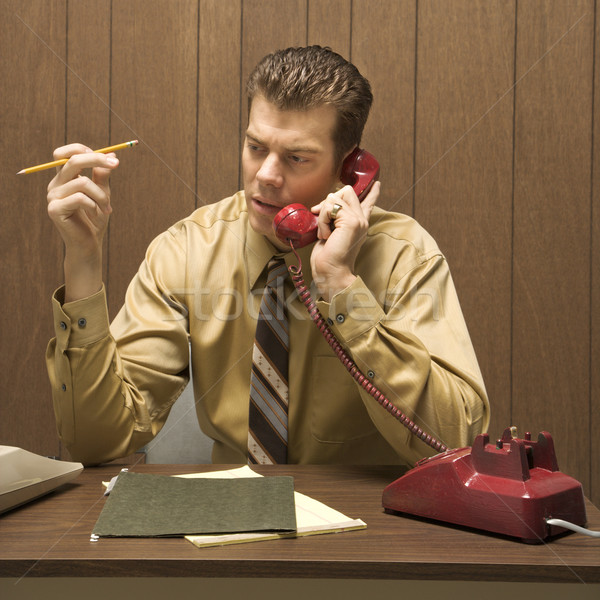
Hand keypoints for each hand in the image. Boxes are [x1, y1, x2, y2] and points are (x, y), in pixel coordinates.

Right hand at [46, 144, 118, 300]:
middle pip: (72, 161)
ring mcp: (52, 197)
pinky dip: (94, 206)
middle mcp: (55, 185)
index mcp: (64, 179)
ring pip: (82, 183)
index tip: (108, 157)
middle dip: (96, 160)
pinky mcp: (54, 210)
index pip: (66, 154)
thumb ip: (103, 176)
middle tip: (116, 164)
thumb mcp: (102, 193)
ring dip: (101, 195)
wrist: (89, 245)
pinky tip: (97, 215)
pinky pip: (79, 199)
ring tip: (107, 207)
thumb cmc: (95, 219)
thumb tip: (111, 156)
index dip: (84, 150)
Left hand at [309, 181, 379, 301]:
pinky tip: (326, 235)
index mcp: (359, 224)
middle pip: (346, 191)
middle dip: (328, 202)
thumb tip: (323, 206)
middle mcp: (362, 220)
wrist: (332, 273)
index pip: (369, 203)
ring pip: (333, 198)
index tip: (377, 183)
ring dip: (322, 215)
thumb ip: (333, 219)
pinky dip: (322, 221)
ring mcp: (358, 220)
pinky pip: (329, 208)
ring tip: (326, 233)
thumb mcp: (331, 234)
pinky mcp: (351, 222)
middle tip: (323, 221)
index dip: (372, 192)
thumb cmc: (328, 258)